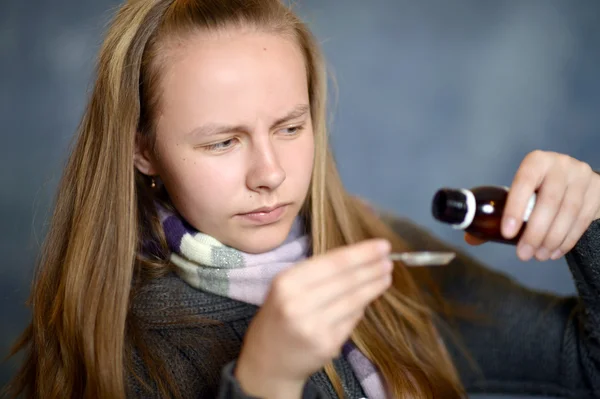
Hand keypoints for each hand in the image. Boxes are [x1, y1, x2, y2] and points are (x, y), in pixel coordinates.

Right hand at [235, 239, 392, 396]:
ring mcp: (313, 326)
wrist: (268, 361)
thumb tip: (360, 258)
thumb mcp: (287, 288)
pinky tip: (368, 299)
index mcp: (287, 282)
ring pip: (354, 300)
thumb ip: (317, 274)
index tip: (383, 245)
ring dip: (374, 286)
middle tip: (390, 259)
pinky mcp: (327, 345)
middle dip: (372, 268)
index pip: (333, 262)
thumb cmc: (280, 316)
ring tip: (386, 275)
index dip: (362, 253)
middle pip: (347, 280)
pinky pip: (352, 319)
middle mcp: (298, 303)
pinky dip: (361, 307)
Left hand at [465, 150, 599, 260]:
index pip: (524, 182)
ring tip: (538, 255)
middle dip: (535, 233)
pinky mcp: (597, 193)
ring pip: (568, 213)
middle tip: (523, 254)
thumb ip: (496, 213)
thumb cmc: (538, 189)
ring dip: (551, 239)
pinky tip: (554, 251)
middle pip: (548, 202)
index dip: (515, 208)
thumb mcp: (519, 193)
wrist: (575, 180)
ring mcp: (582, 178)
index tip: (507, 233)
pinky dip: (567, 240)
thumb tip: (471, 238)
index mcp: (536, 161)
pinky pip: (582, 220)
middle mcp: (561, 165)